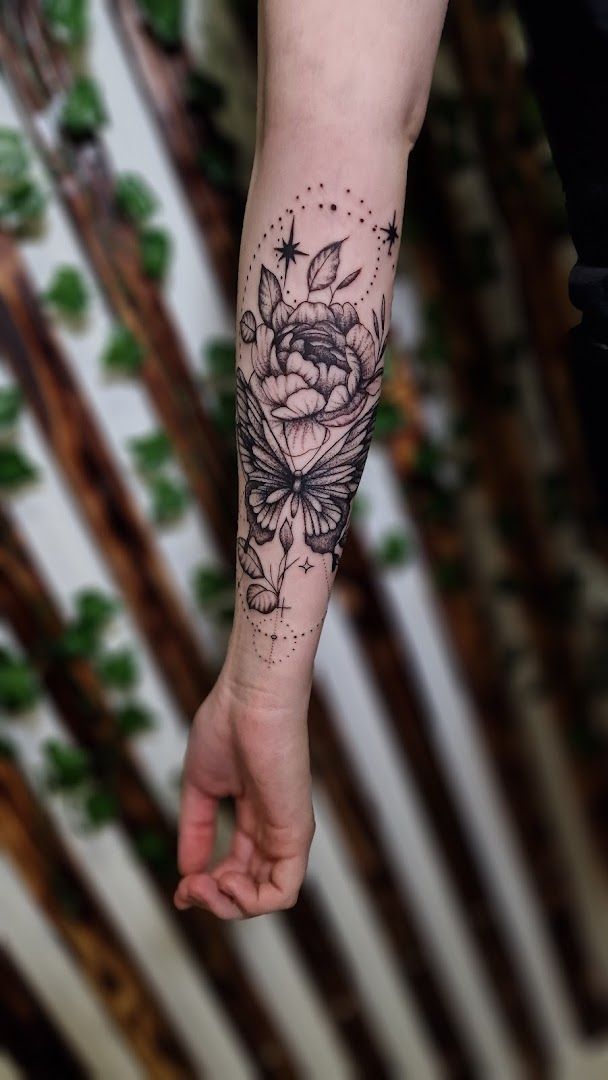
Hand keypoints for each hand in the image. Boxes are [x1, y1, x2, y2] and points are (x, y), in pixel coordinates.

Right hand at [174, 668, 314, 918]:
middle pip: (249, 890)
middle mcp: (274, 829)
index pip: (236, 871)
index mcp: (255, 817)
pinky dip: (251, 902)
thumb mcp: (201, 786)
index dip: (206, 889)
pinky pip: (284, 891)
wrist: (249, 698)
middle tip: (187, 890)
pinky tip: (224, 883)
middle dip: (213, 901)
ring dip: (227, 905)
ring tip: (203, 886)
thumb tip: (187, 873)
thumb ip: (196, 829)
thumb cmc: (227, 726)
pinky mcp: (296, 832)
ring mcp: (287, 832)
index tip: (180, 889)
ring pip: (266, 898)